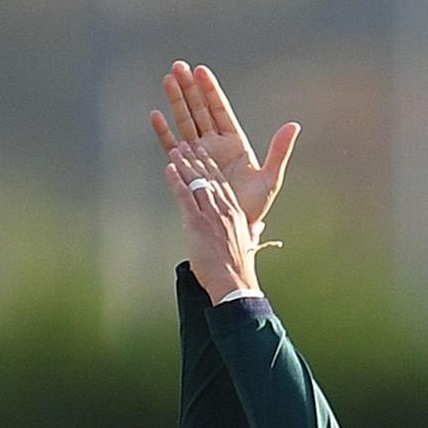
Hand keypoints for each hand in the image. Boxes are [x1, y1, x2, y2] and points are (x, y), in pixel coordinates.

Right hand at [148, 62, 301, 232]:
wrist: (234, 227)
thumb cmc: (254, 205)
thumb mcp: (270, 178)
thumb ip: (280, 151)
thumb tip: (294, 125)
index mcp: (234, 143)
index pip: (220, 110)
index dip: (210, 91)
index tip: (201, 71)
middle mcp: (214, 144)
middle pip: (199, 110)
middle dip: (189, 88)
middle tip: (178, 66)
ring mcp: (198, 155)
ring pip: (185, 122)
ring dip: (176, 102)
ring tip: (167, 80)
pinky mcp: (185, 169)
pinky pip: (172, 146)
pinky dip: (164, 132)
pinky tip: (156, 115)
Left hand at [168, 150, 261, 301]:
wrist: (234, 282)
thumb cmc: (238, 267)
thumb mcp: (248, 243)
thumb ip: (252, 231)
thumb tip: (258, 229)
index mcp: (236, 212)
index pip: (222, 182)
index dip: (211, 166)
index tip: (204, 154)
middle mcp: (224, 209)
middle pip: (209, 177)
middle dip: (196, 159)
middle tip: (187, 146)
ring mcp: (210, 214)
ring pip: (196, 182)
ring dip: (184, 165)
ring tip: (176, 151)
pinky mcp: (197, 222)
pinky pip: (185, 195)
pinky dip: (176, 180)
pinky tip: (169, 168)